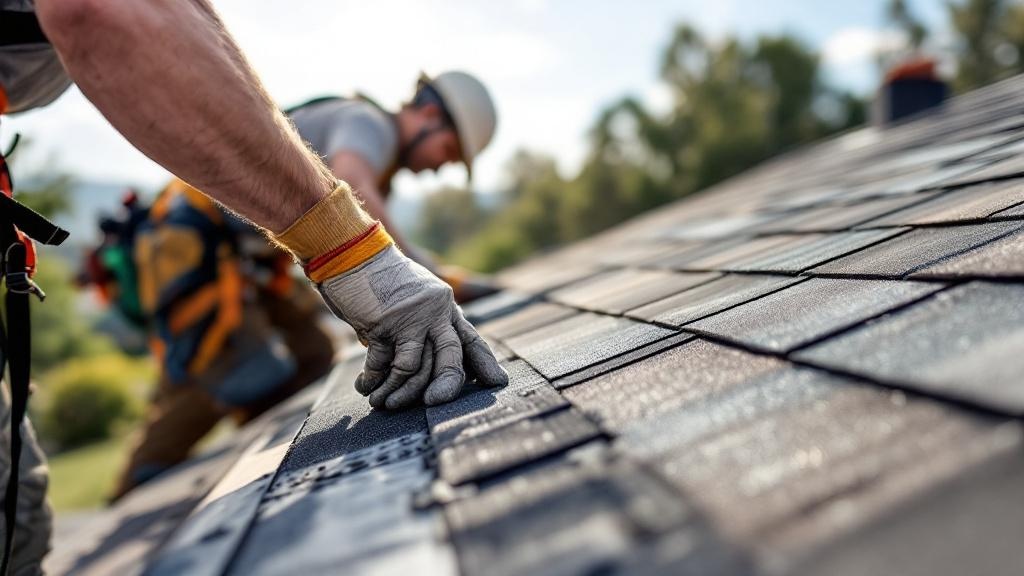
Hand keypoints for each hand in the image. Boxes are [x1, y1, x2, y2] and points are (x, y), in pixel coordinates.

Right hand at [318, 245, 507, 409]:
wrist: (353, 252)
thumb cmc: (383, 282)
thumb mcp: (417, 298)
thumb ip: (428, 326)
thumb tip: (432, 369)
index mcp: (446, 307)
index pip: (471, 339)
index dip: (485, 363)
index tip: (498, 382)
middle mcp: (433, 312)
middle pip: (450, 355)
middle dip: (446, 385)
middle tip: (435, 403)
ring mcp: (408, 317)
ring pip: (413, 366)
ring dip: (397, 391)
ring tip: (383, 403)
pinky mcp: (381, 323)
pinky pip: (381, 362)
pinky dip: (372, 380)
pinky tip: (365, 387)